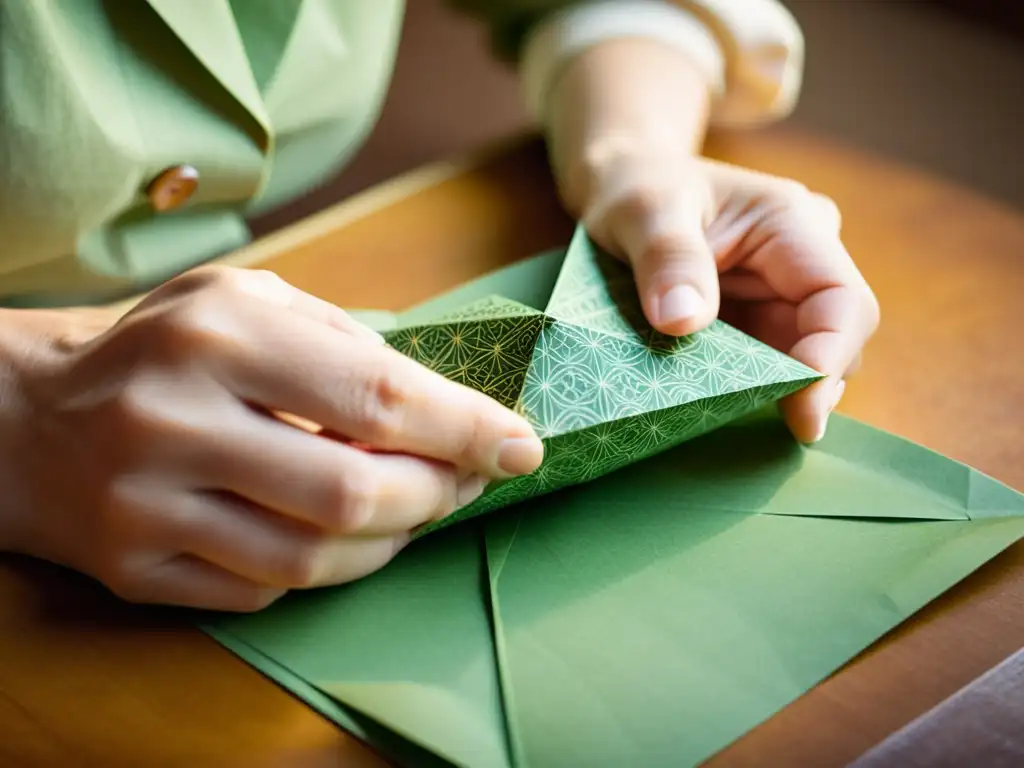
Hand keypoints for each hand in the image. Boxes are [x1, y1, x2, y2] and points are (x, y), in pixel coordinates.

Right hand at [2, 267, 541, 610]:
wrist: (26, 419)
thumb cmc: (165, 348)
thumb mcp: (248, 300)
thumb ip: (348, 340)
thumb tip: (451, 402)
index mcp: (219, 334)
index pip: (378, 393)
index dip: (466, 428)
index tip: (522, 446)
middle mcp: (175, 420)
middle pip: (355, 492)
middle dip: (437, 495)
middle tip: (467, 481)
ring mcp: (148, 506)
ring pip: (315, 559)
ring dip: (392, 542)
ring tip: (415, 509)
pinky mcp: (136, 570)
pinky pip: (268, 592)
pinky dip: (327, 569)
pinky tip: (340, 536)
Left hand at [576, 150, 878, 442]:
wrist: (623, 185)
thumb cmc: (636, 186)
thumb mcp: (640, 211)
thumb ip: (667, 259)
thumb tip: (684, 321)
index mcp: (792, 225)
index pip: (843, 302)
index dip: (830, 361)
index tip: (799, 412)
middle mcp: (800, 264)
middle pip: (832, 342)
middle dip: (800, 389)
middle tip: (753, 425)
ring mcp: (780, 297)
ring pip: (801, 364)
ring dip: (768, 394)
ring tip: (719, 414)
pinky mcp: (755, 323)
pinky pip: (765, 368)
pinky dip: (743, 391)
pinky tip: (711, 406)